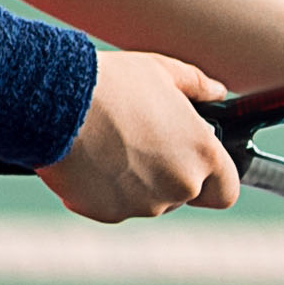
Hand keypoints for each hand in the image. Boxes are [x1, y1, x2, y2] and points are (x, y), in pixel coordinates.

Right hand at [44, 49, 237, 220]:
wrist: (56, 104)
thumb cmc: (112, 84)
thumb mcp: (163, 71)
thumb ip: (198, 85)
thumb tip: (217, 92)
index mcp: (202, 154)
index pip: (226, 190)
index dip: (215, 180)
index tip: (198, 166)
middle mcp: (179, 186)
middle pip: (183, 193)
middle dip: (168, 172)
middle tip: (142, 140)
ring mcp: (144, 204)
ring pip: (148, 200)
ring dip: (136, 180)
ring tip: (112, 144)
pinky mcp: (109, 213)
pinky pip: (114, 204)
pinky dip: (105, 188)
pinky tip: (91, 158)